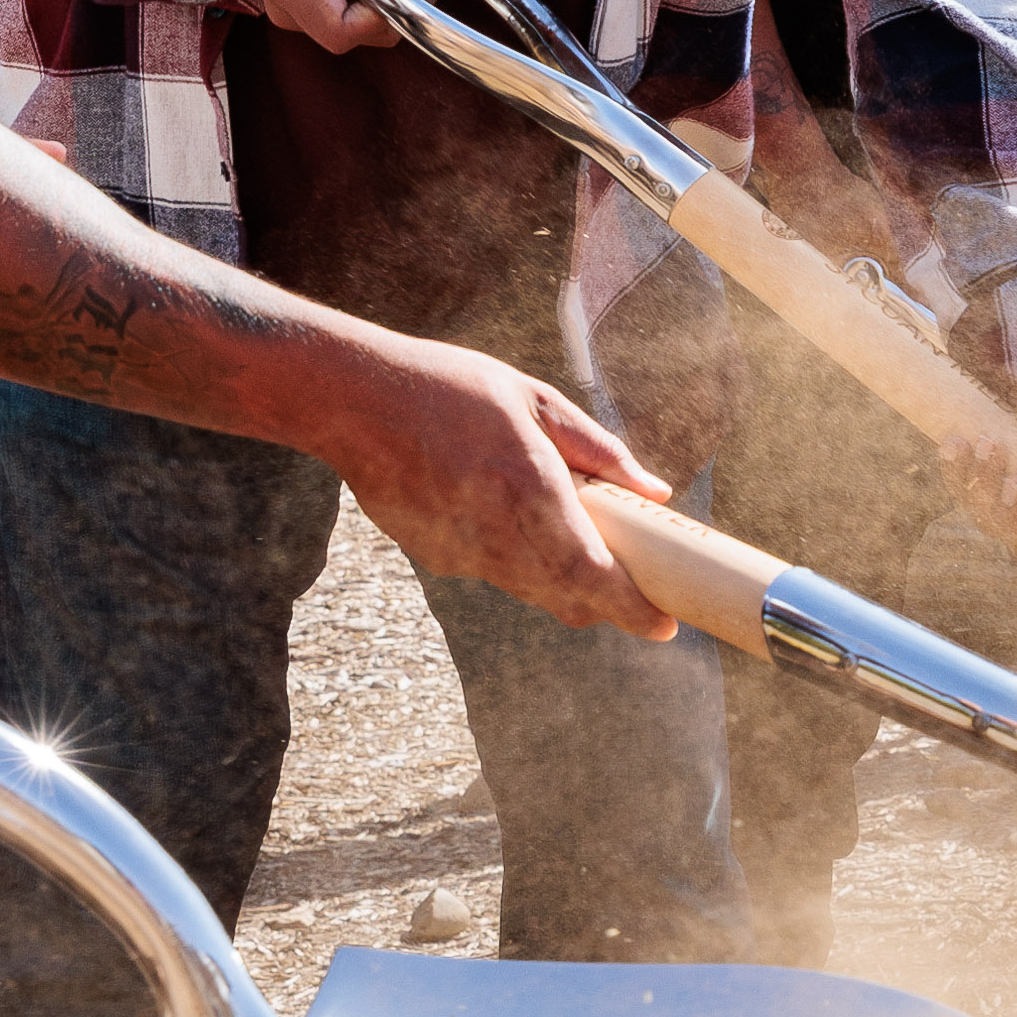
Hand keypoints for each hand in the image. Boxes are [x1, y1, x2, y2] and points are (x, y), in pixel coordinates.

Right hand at [325, 340, 673, 634]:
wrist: (352, 401)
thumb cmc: (451, 389)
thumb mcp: (536, 400)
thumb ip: (599, 451)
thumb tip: (653, 493)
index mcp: (527, 486)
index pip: (588, 572)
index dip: (630, 608)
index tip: (664, 626)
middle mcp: (493, 532)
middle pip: (566, 598)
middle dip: (606, 602)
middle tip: (638, 589)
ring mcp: (459, 551)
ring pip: (530, 589)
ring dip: (563, 579)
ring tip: (574, 534)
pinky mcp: (435, 557)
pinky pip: (493, 572)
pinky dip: (516, 558)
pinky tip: (504, 513)